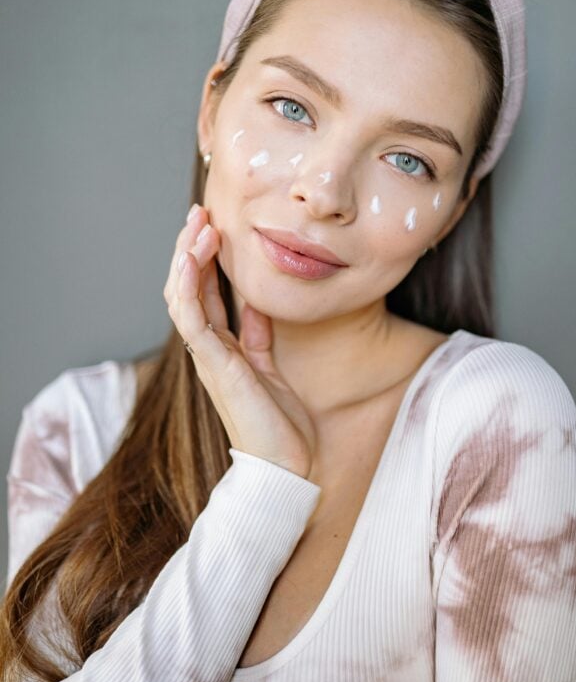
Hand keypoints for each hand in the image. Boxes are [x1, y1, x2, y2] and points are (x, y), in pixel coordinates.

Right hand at [163, 204, 316, 480]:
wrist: (286, 466)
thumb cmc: (281, 425)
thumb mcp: (272, 367)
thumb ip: (259, 335)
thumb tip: (258, 304)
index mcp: (223, 350)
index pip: (205, 295)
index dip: (206, 260)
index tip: (213, 226)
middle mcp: (209, 350)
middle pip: (188, 289)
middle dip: (191, 250)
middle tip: (200, 214)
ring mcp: (208, 357)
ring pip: (183, 297)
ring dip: (187, 258)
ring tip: (197, 225)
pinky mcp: (214, 364)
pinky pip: (191, 316)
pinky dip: (189, 283)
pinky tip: (195, 255)